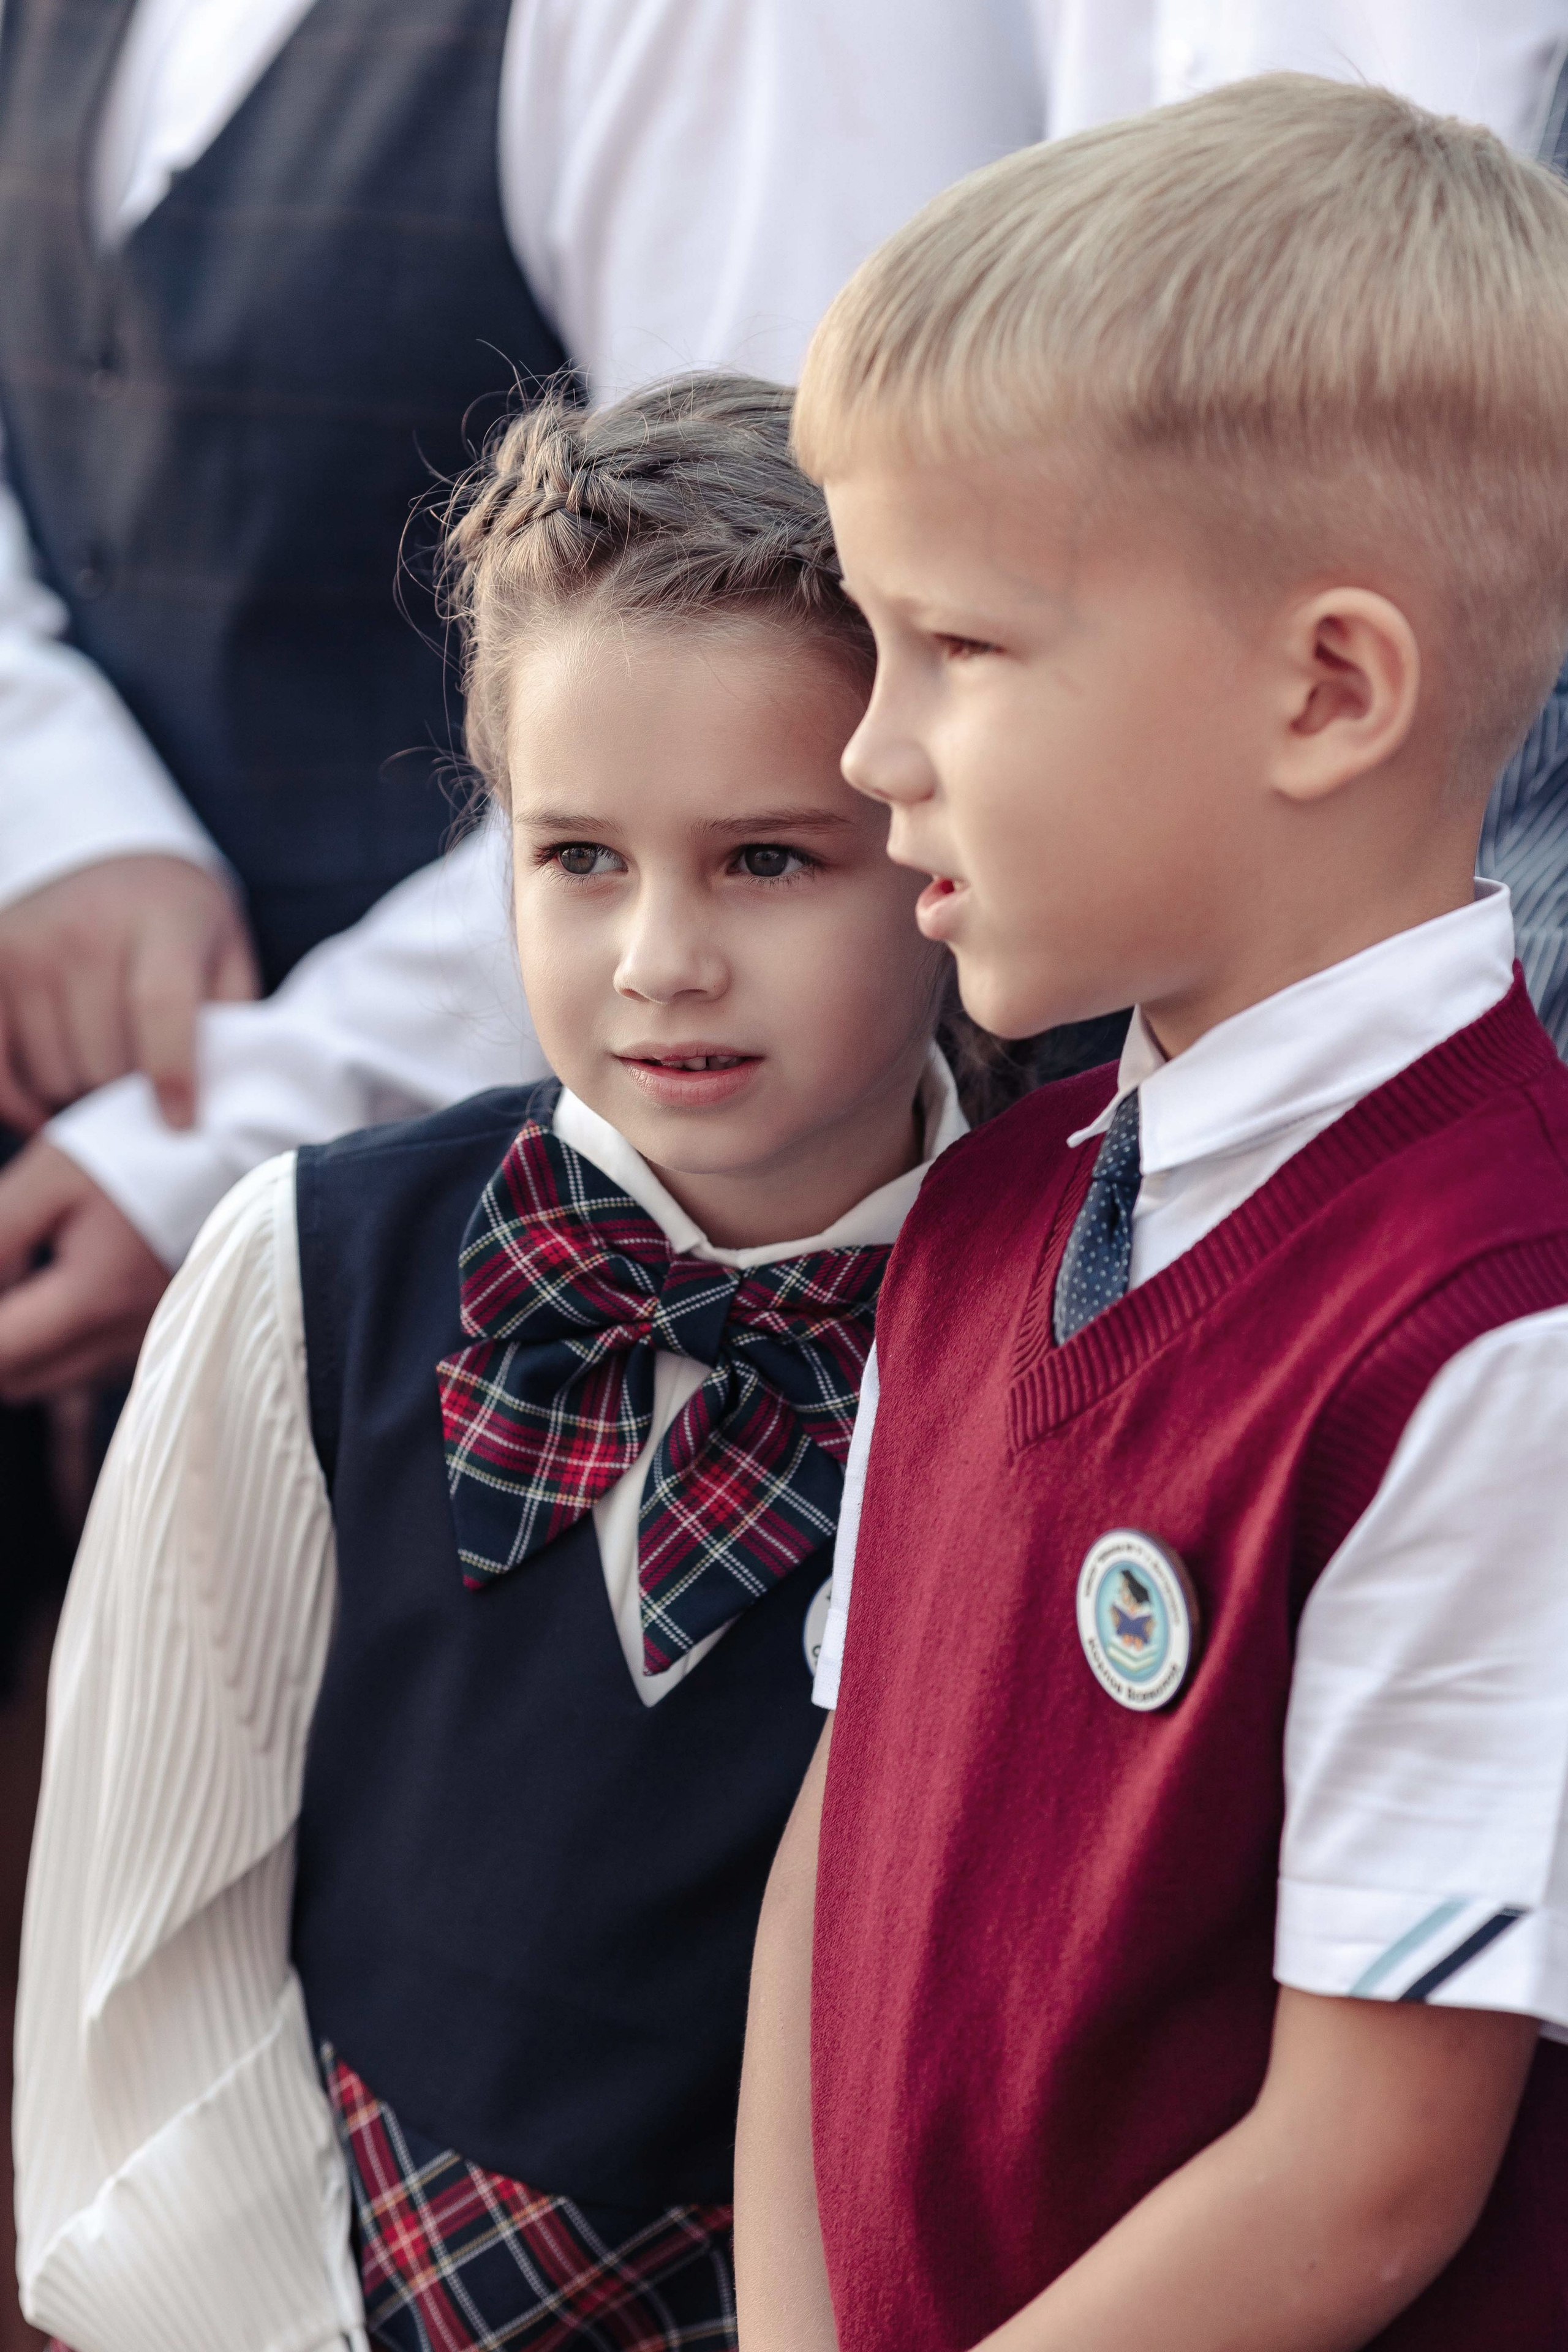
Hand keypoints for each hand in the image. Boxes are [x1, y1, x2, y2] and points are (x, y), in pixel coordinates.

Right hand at [0, 855, 257, 1131]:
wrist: (114, 862)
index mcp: (163, 917)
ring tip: (105, 1063)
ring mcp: (27, 944)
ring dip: (82, 1090)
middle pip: (103, 1057)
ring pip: (53, 1073)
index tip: (179, 1124)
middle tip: (144, 1079)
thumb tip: (222, 1101)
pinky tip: (46, 1105)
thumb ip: (229, 1022)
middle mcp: (85, 925)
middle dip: (129, 1090)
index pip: (160, 1003)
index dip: (170, 1073)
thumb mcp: (227, 957)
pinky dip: (20, 1101)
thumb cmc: (182, 929)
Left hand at [0, 1141, 168, 1401]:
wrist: (230, 1147)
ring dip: (23, 1342)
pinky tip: (64, 1282)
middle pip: (20, 1381)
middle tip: (3, 1275)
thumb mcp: (50, 1177)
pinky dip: (62, 1337)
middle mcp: (125, 1338)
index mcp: (94, 1300)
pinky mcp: (162, 1332)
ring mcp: (148, 1339)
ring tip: (27, 1276)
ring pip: (55, 1376)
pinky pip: (92, 1361)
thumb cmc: (138, 1152)